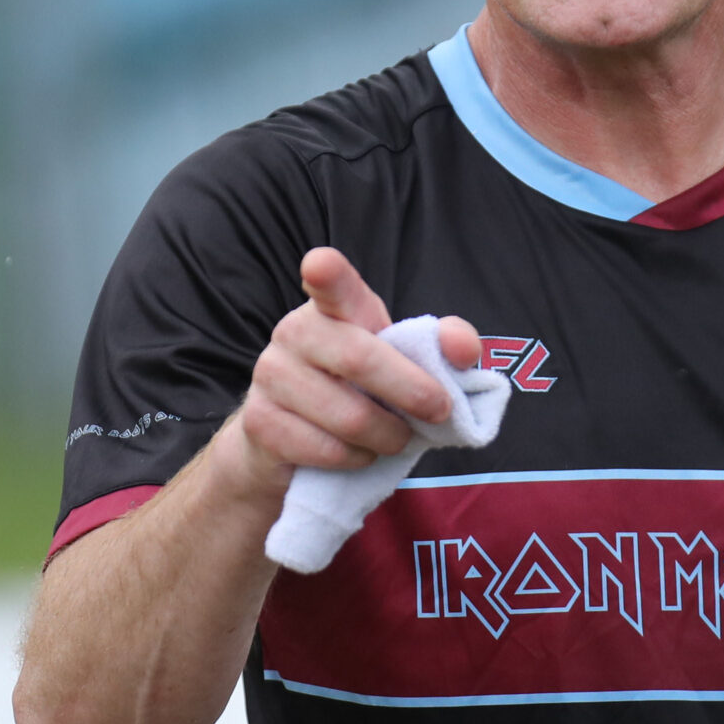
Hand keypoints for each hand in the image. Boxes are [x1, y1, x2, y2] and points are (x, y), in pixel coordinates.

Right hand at [229, 248, 481, 491]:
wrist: (291, 440)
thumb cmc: (361, 389)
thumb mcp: (404, 361)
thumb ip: (442, 346)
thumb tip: (463, 349)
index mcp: (334, 307)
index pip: (330, 283)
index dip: (326, 272)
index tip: (321, 265)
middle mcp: (294, 332)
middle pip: (359, 360)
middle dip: (412, 392)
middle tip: (439, 411)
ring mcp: (270, 376)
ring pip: (349, 417)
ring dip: (387, 437)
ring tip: (393, 437)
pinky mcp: (260, 422)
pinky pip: (328, 450)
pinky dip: (358, 459)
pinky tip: (359, 452)